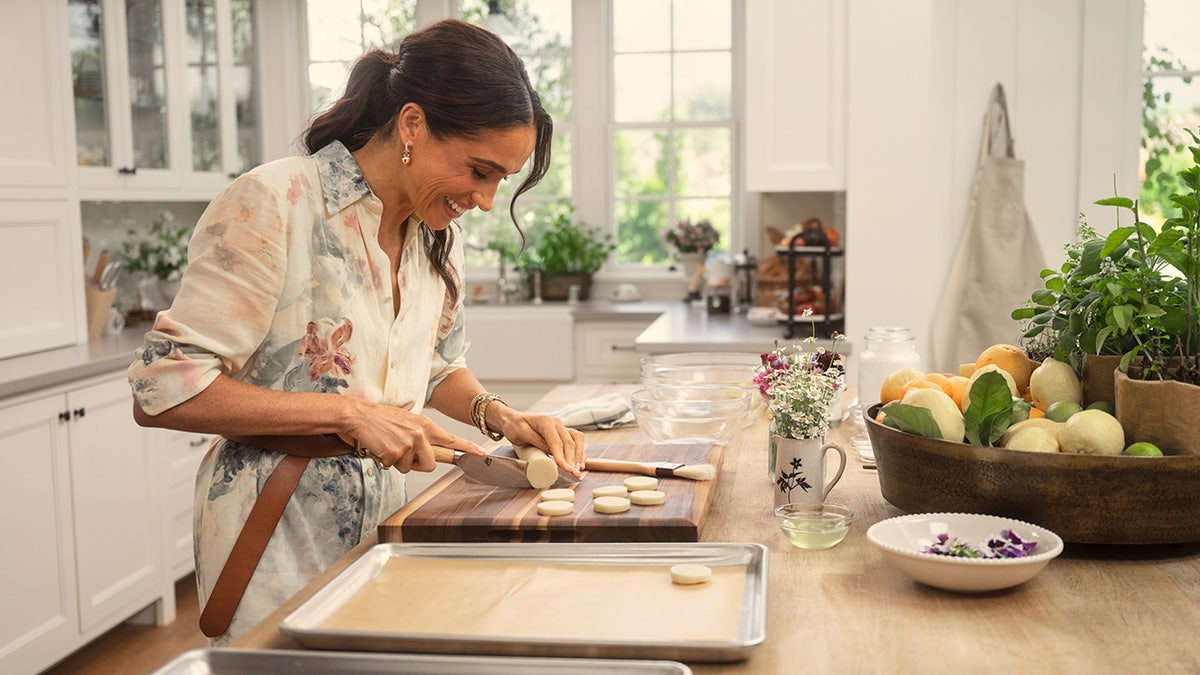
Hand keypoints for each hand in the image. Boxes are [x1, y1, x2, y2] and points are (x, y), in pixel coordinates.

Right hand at [345, 401, 480, 472]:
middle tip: (404, 453)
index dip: (467, 448)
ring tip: (389, 446)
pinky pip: (394, 468)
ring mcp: (409, 444)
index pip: (451, 439)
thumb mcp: (408, 421)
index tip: (481, 454)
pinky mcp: (396, 453)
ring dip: (400, 463)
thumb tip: (430, 452)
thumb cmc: (381, 419)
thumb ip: (422, 434)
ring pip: (411, 468)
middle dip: (418, 465)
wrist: (360, 415)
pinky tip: (380, 447)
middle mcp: (421, 434)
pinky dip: (386, 462)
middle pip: (431, 464)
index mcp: (426, 425)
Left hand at [490, 405, 585, 475]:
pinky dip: (580, 452)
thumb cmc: (516, 427)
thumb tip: (552, 452)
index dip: (561, 456)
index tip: (565, 468)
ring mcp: (561, 427)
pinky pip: (576, 441)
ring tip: (578, 470)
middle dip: (573, 459)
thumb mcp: (522, 434)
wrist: (513, 421)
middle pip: (569, 442)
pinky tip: (580, 463)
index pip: (556, 442)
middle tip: (574, 474)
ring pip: (577, 440)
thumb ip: (537, 441)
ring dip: (579, 456)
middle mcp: (557, 422)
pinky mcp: (563, 433)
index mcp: (546, 421)